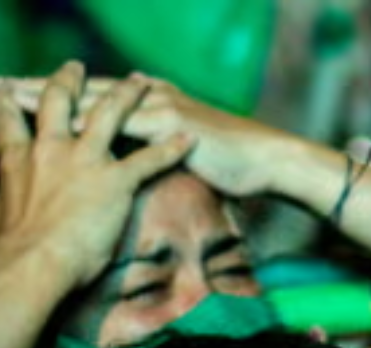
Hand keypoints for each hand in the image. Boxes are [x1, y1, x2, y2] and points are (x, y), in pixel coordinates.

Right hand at [0, 63, 192, 288]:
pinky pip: (149, 158)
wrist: (34, 262)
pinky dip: (172, 148)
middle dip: (68, 81)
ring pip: (108, 114)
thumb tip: (12, 200)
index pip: (10, 116)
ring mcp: (84, 160)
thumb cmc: (16, 247)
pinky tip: (189, 139)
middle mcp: (50, 148)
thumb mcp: (2, 205)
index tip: (8, 85)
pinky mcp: (114, 180)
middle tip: (75, 67)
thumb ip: (8, 189)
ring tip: (140, 82)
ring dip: (126, 94)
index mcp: (18, 156)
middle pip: (59, 100)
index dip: (9, 98)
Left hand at [9, 72, 289, 197]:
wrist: (271, 159)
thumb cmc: (240, 165)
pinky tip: (56, 125)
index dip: (60, 93)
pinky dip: (83, 122)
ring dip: (50, 97)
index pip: (98, 95)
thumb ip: (169, 151)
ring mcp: (158, 107)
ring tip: (10, 95)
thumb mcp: (196, 153)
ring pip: (92, 101)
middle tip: (0, 84)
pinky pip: (116, 122)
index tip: (24, 93)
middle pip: (84, 91)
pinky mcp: (167, 125)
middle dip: (41, 87)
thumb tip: (155, 166)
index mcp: (156, 100)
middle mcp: (151, 97)